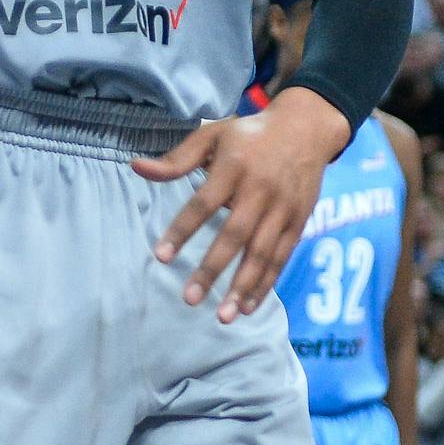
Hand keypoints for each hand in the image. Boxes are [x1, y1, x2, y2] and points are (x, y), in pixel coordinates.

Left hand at [133, 88, 347, 322]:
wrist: (306, 128)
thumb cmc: (250, 134)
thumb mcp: (213, 135)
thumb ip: (177, 158)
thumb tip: (137, 168)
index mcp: (235, 166)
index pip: (204, 202)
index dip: (183, 229)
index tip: (160, 256)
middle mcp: (260, 189)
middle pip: (235, 234)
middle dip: (213, 268)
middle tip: (190, 299)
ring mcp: (283, 207)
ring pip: (262, 252)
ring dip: (242, 286)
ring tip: (222, 316)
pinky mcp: (298, 220)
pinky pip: (281, 256)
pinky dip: (266, 283)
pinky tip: (248, 306)